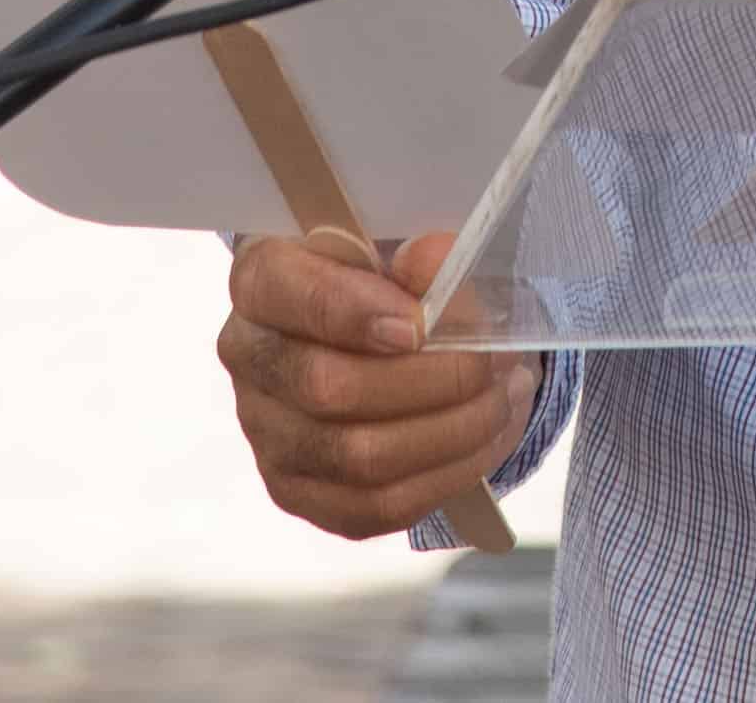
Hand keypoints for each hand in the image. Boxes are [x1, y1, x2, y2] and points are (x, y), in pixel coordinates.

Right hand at [218, 226, 542, 542]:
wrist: (383, 338)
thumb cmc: (390, 285)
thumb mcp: (407, 251)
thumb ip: (423, 255)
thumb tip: (434, 259)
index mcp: (261, 281)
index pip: (284, 293)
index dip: (350, 311)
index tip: (417, 324)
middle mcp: (250, 359)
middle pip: (327, 387)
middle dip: (431, 378)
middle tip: (491, 361)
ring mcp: (268, 435)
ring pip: (359, 456)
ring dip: (453, 430)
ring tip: (505, 395)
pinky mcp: (301, 492)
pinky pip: (379, 504)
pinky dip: (449, 473)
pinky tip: (488, 437)